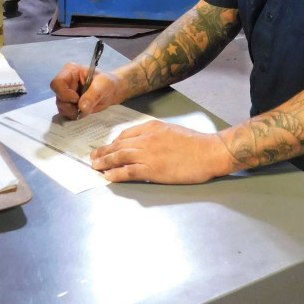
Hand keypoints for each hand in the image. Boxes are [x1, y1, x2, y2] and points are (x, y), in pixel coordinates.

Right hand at [50, 62, 123, 118]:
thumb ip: (93, 94)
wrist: (111, 91)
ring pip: (61, 107)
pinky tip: (85, 110)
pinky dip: (75, 115)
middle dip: (72, 105)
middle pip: (58, 98)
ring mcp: (65, 94)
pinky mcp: (68, 104)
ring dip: (74, 111)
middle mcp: (65, 82)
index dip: (64, 94)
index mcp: (71, 71)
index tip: (77, 99)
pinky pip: (66, 113)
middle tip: (86, 104)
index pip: (57, 83)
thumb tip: (81, 107)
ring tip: (88, 106)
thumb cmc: (107, 82)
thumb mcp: (104, 84)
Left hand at [90, 120, 239, 183]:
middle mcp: (147, 138)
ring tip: (95, 167)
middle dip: (104, 151)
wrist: (209, 152)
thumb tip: (146, 143)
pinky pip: (127, 171)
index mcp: (152, 127)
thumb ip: (157, 135)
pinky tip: (107, 176)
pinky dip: (115, 174)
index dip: (114, 142)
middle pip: (119, 145)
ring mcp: (148, 154)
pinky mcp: (151, 169)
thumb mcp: (173, 130)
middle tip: (94, 157)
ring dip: (105, 162)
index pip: (126, 134)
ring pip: (119, 157)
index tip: (108, 147)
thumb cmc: (196, 143)